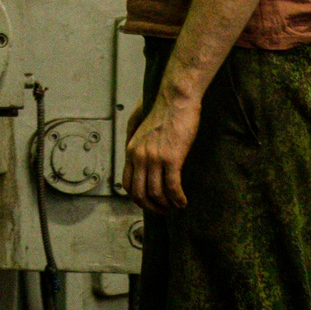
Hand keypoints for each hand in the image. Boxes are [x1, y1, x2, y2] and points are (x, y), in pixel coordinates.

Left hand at [124, 88, 200, 213]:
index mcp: (131, 150)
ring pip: (156, 193)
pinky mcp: (171, 158)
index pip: (127, 184)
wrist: (176, 99)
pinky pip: (172, 188)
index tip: (150, 202)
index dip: (138, 199)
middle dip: (151, 207)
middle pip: (139, 193)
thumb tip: (146, 168)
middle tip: (164, 210)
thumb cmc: (165, 114)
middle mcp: (139, 156)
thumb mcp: (145, 132)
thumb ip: (142, 149)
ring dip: (167, 205)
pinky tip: (184, 201)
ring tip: (176, 206)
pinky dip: (178, 199)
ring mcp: (154, 158)